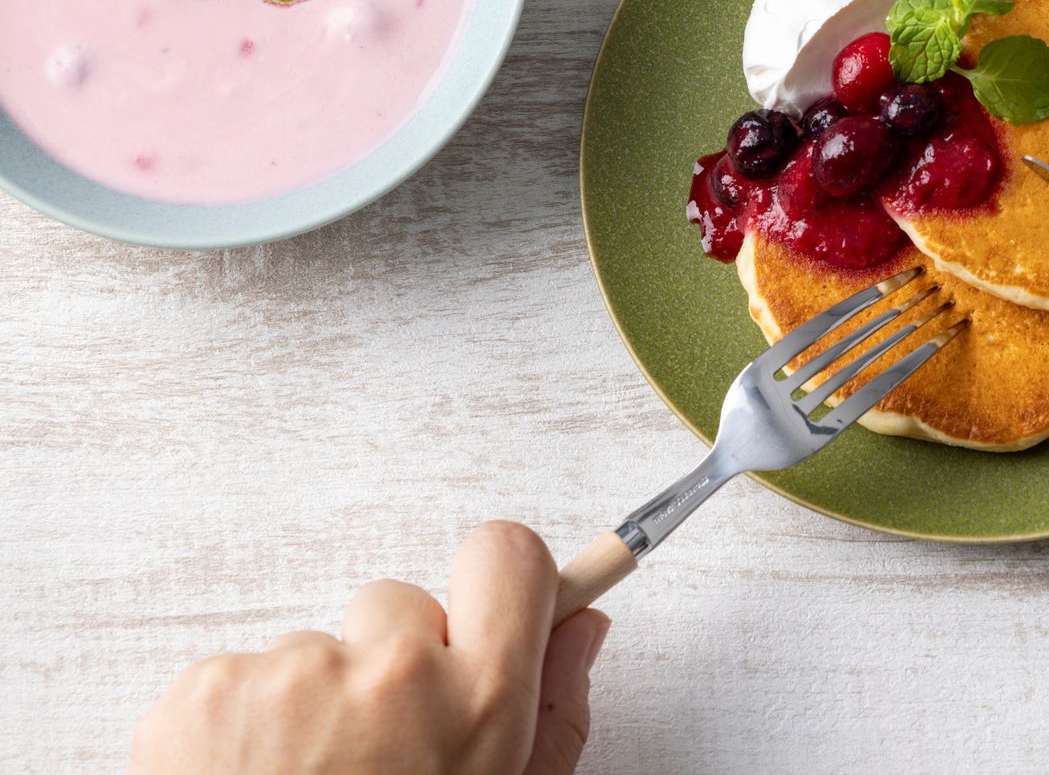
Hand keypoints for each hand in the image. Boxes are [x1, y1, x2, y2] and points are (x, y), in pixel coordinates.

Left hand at [130, 521, 608, 774]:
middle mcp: (391, 673)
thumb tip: (579, 625)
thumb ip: (555, 713)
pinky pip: (244, 676)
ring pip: (314, 650)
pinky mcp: (206, 690)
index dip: (499, 583)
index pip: (508, 558)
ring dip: (311, 703)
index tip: (482, 616)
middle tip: (372, 754)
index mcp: (478, 702)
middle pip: (397, 606)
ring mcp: (291, 675)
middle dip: (387, 663)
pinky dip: (244, 725)